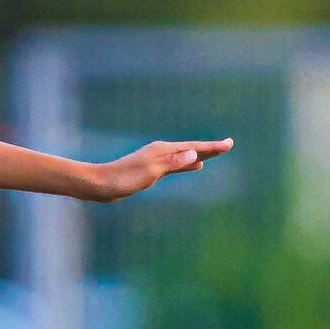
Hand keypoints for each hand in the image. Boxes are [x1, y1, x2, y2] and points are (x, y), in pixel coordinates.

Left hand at [83, 138, 233, 200]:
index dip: (212, 147)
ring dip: (201, 155)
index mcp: (162, 150)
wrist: (100, 184)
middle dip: (210, 149)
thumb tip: (195, 155)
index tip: (229, 144)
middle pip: (191, 150)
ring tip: (215, 154)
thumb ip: (173, 163)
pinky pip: (177, 165)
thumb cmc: (124, 179)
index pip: (193, 148)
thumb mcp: (151, 172)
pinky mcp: (152, 170)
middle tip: (228, 145)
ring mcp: (156, 161)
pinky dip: (188, 164)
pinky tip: (194, 166)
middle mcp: (161, 152)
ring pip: (185, 157)